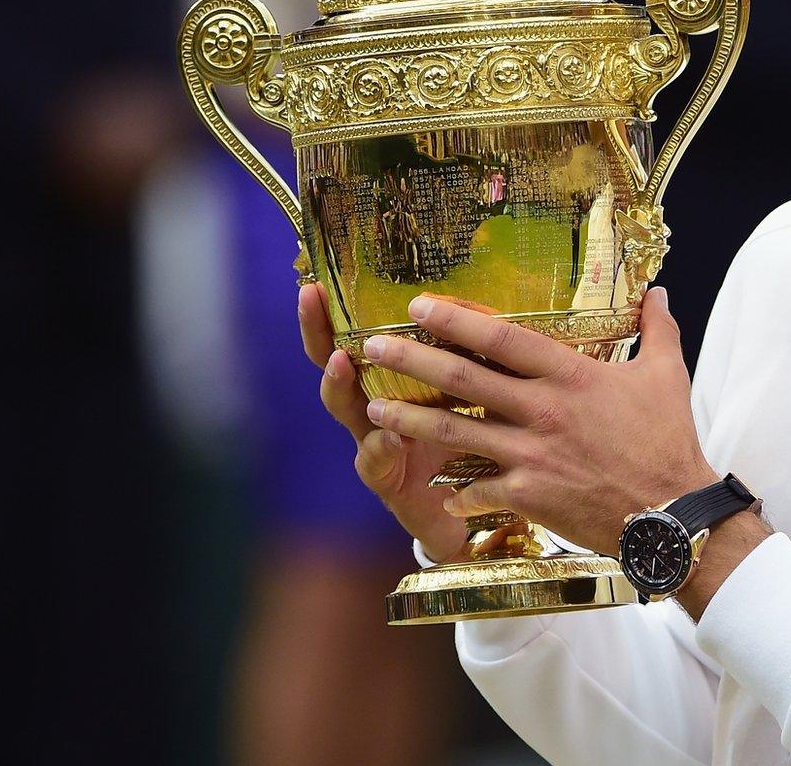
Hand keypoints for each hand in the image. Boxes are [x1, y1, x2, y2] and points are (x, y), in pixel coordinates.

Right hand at [298, 282, 467, 562]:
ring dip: (339, 384)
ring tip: (341, 362)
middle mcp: (375, 408)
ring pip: (346, 410)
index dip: (340, 309)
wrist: (472, 512)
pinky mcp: (388, 482)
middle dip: (318, 331)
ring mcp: (375, 443)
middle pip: (335, 364)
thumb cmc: (473, 443)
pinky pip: (375, 462)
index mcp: (395, 381)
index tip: (321, 277)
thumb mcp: (472, 395)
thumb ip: (471, 360)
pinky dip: (381, 448)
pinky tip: (390, 437)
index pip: (360, 337)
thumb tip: (481, 306)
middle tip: (309, 298)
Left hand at [359, 287, 719, 555]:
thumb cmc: (669, 441)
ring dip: (410, 420)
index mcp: (571, 375)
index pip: (502, 338)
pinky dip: (456, 493)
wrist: (672, 513)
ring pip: (457, 431)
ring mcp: (531, 454)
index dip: (456, 319)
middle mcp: (543, 410)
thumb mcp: (666, 377)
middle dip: (413, 360)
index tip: (419, 305)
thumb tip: (658, 292)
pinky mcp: (529, 494)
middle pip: (464, 378)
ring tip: (372, 411)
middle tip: (373, 347)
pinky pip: (480, 491)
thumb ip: (657, 331)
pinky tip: (438, 492)